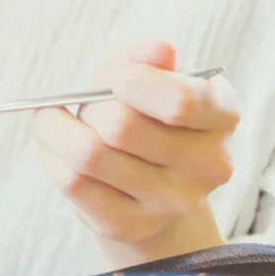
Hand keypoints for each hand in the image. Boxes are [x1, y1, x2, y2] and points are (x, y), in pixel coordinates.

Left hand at [29, 39, 240, 265]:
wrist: (149, 176)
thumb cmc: (146, 111)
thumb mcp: (149, 73)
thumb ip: (146, 58)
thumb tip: (159, 49)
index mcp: (222, 114)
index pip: (178, 102)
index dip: (131, 81)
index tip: (113, 78)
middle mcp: (210, 164)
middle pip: (122, 127)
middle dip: (89, 105)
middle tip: (82, 102)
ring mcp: (175, 202)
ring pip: (90, 156)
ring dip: (58, 129)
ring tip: (56, 121)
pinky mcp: (134, 226)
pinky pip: (74, 184)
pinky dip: (52, 158)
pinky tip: (57, 148)